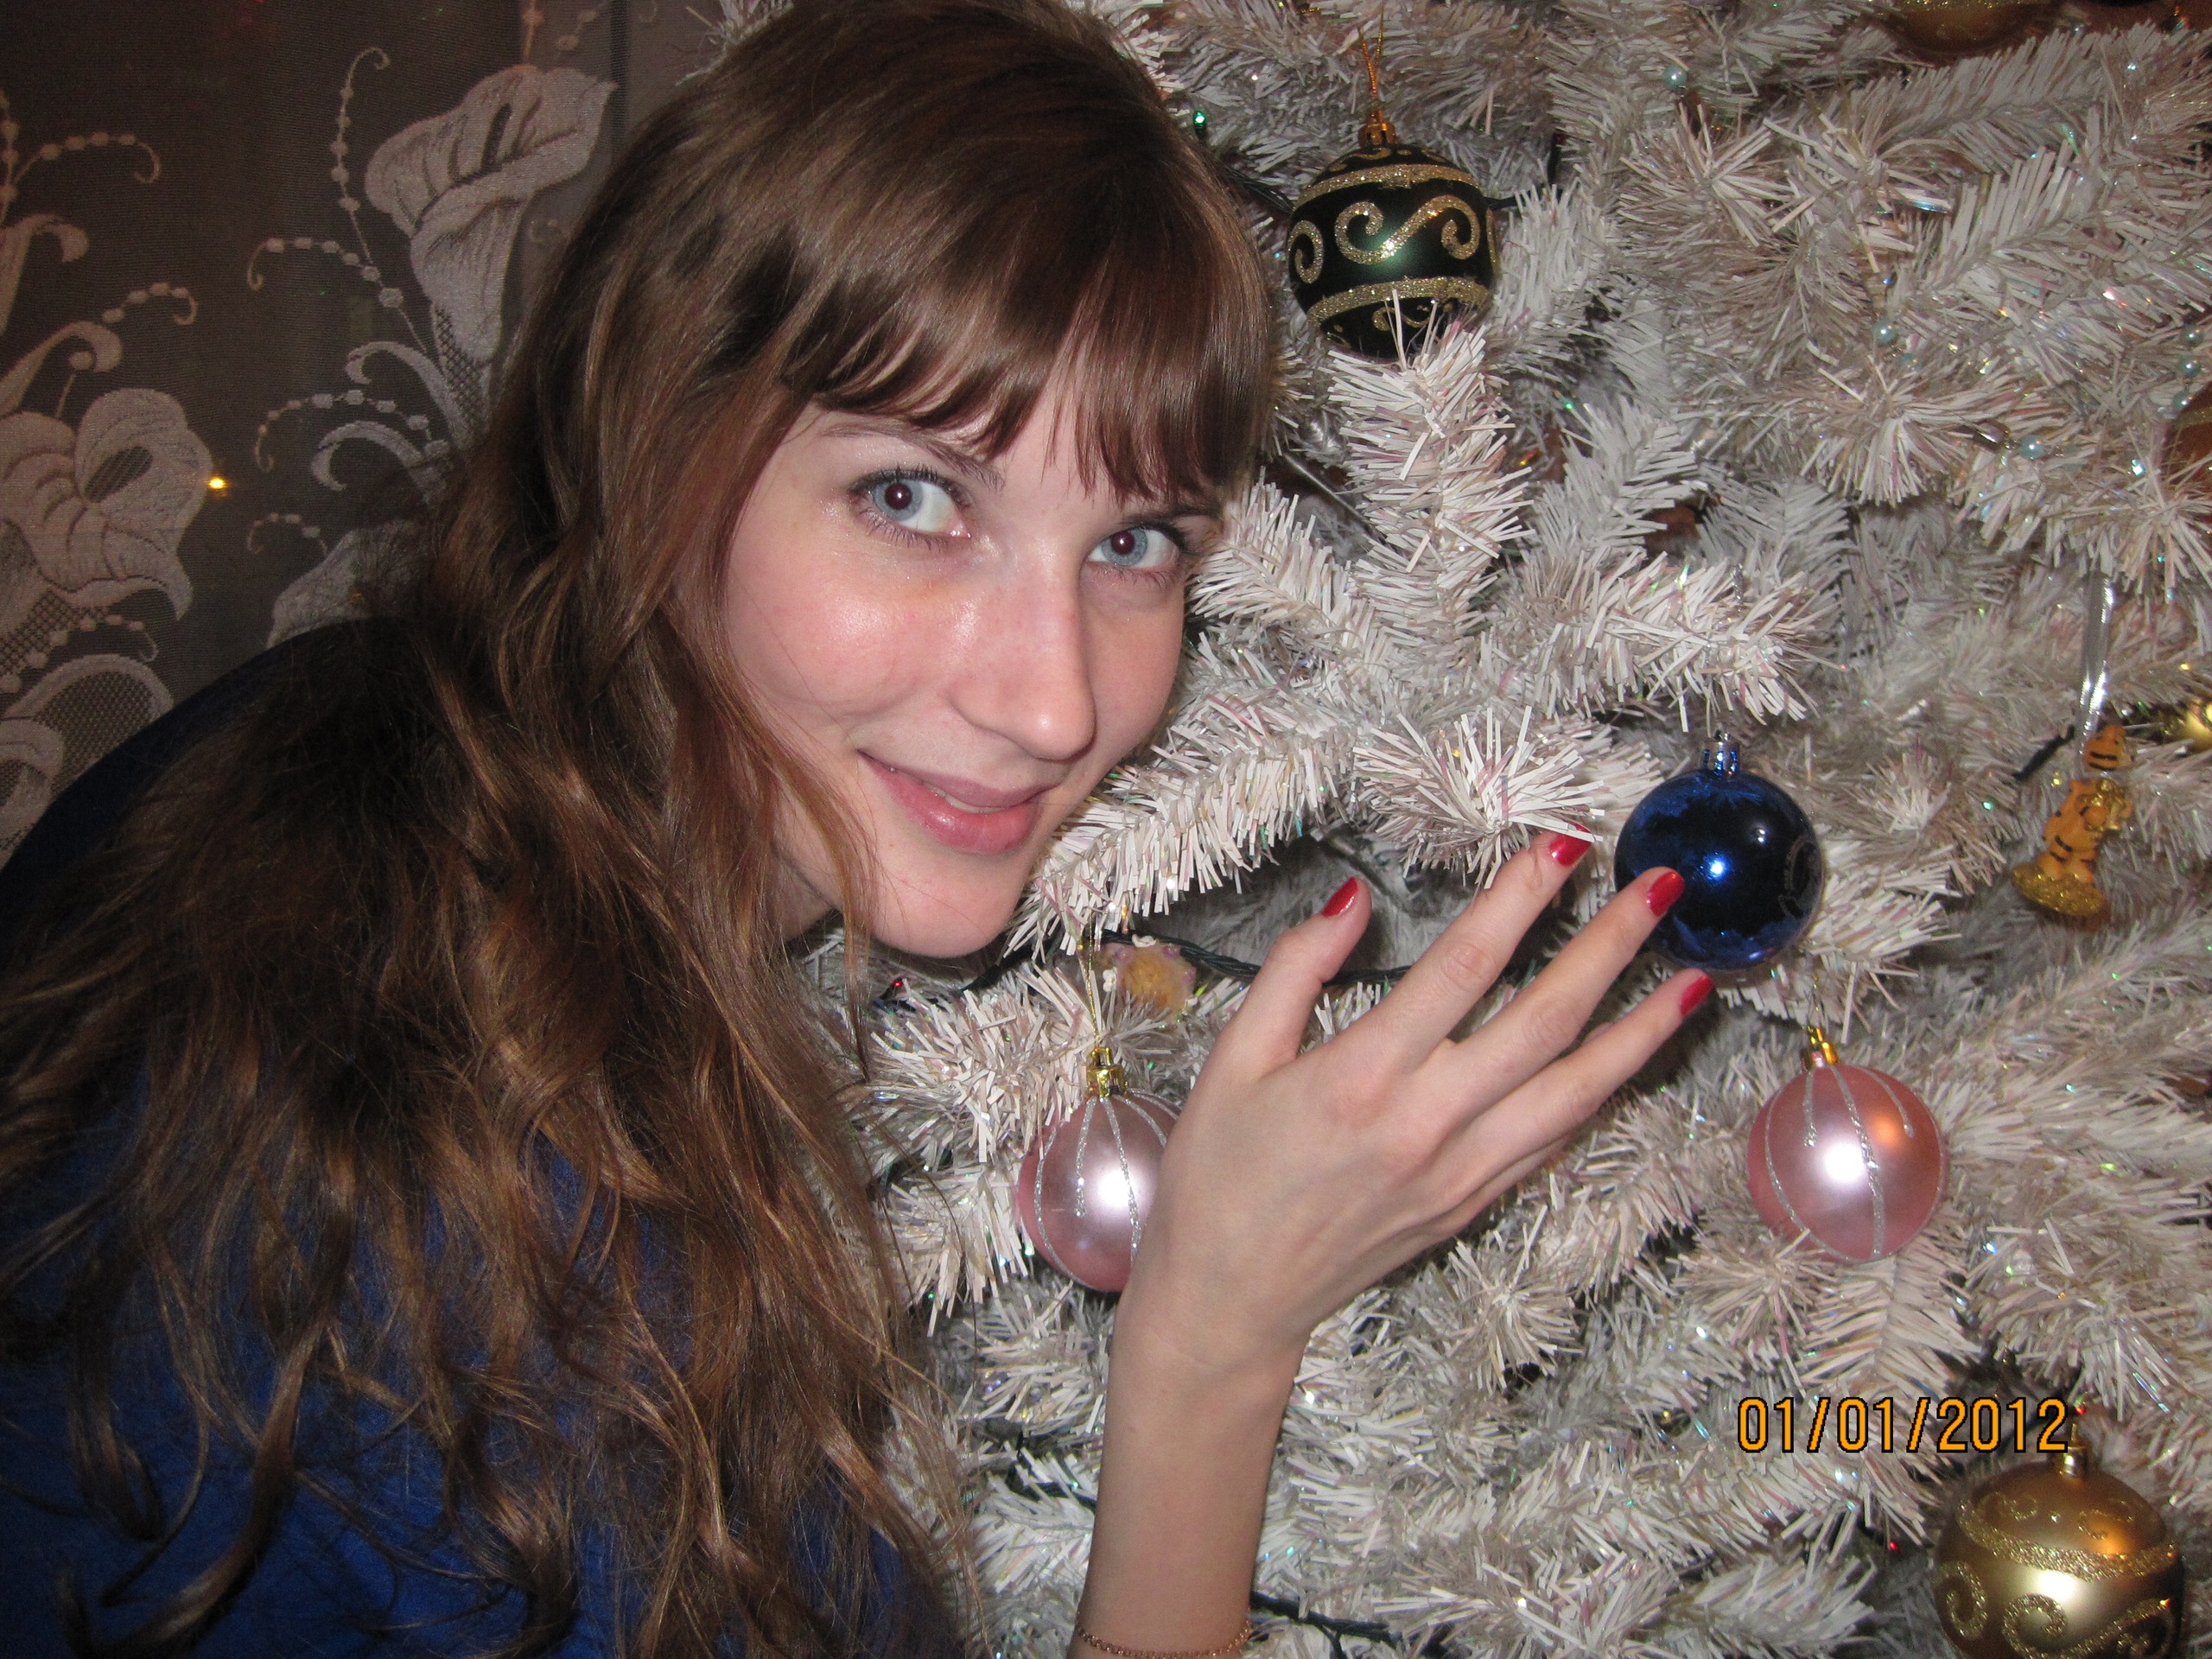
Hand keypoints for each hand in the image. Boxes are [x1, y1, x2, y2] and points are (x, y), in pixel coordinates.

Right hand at [1115, 834, 1705, 1387]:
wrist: (1229, 1298)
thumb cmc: (1217, 1174)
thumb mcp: (1233, 1059)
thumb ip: (1294, 970)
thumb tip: (1353, 899)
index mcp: (1361, 1076)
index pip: (1465, 966)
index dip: (1521, 899)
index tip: (1565, 848)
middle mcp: (1426, 1124)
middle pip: (1545, 1020)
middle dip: (1611, 946)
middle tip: (1659, 888)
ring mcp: (1461, 1172)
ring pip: (1576, 1090)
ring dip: (1641, 1031)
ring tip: (1694, 978)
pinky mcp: (1473, 1204)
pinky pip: (1554, 1139)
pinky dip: (1601, 1093)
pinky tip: (1633, 1057)